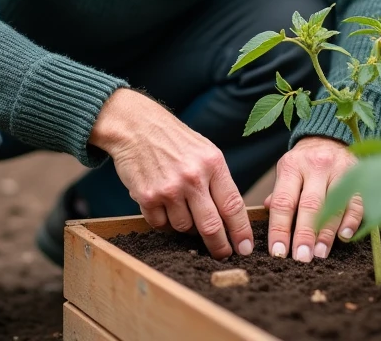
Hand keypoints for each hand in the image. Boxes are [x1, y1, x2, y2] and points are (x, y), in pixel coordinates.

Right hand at [90, 89, 252, 260]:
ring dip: (186, 226)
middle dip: (219, 246)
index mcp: (212, 163)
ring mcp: (169, 188)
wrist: (136, 127)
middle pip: (211, 226)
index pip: (233, 205)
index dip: (241, 231)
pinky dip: (163, 221)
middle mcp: (192, 177)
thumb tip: (230, 218)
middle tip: (222, 254)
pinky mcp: (147, 197)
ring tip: (181, 208)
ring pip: (184, 228)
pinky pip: (161, 224)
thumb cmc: (174, 140)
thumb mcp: (205, 151)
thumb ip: (218, 181)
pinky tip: (163, 204)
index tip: (245, 248)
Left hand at [263, 136, 362, 261]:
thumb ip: (280, 194)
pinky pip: (356, 200)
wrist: (330, 138)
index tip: (278, 253)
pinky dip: (351, 220)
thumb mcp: (288, 171)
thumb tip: (264, 211)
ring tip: (320, 254)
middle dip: (304, 234)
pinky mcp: (359, 175)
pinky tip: (344, 236)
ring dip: (327, 233)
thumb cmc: (304, 163)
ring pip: (334, 205)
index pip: (284, 202)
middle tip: (301, 258)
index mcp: (292, 166)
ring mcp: (339, 170)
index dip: (280, 228)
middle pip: (309, 205)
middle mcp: (315, 166)